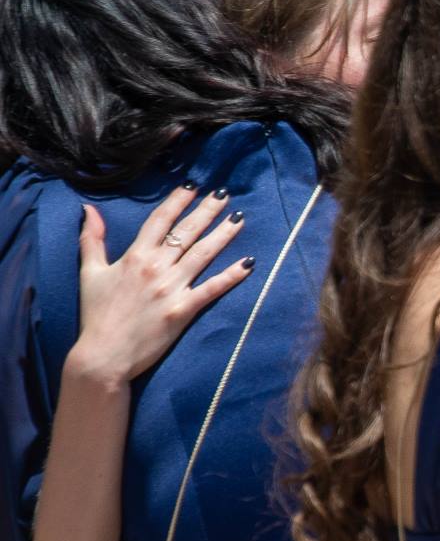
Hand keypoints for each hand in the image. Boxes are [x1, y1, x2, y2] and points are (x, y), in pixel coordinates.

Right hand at [69, 186, 252, 384]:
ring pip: (203, 254)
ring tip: (240, 218)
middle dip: (207, 210)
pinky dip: (231, 275)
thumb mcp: (89, 272)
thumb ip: (92, 239)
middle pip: (187, 232)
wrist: (103, 354)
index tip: (193, 186)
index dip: (178, 201)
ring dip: (223, 234)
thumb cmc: (96, 314)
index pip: (160, 220)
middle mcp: (156, 267)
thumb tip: (89, 209)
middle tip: (226, 193)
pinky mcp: (184, 309)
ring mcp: (172, 287)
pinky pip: (212, 288)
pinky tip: (249, 263)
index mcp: (135, 256)